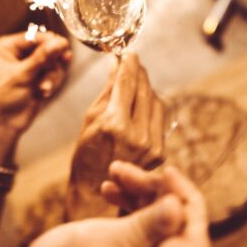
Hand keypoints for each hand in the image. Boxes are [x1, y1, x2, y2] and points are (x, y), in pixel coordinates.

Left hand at [0, 32, 70, 135]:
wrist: (3, 125)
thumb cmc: (2, 99)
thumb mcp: (21, 76)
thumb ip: (42, 58)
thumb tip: (59, 42)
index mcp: (8, 47)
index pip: (34, 37)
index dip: (49, 42)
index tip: (63, 46)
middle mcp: (19, 53)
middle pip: (47, 48)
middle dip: (51, 63)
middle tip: (62, 64)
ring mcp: (30, 66)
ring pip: (54, 62)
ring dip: (51, 76)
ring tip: (43, 89)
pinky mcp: (39, 78)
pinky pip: (55, 74)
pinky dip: (52, 83)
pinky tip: (43, 93)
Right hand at [0, 162, 209, 246]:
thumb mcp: (88, 245)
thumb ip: (139, 228)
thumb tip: (180, 206)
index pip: (193, 243)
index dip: (187, 200)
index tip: (167, 170)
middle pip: (179, 234)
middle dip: (157, 194)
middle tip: (123, 168)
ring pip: (164, 234)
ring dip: (144, 200)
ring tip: (113, 174)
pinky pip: (149, 243)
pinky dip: (135, 216)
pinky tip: (112, 193)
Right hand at [66, 54, 165, 219]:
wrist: (96, 196)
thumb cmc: (85, 158)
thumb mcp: (89, 121)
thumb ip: (106, 91)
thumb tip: (116, 65)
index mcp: (114, 123)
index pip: (127, 81)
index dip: (129, 61)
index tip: (129, 51)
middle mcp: (137, 133)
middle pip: (145, 88)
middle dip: (139, 72)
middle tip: (132, 62)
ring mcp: (152, 144)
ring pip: (156, 101)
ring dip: (147, 88)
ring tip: (136, 82)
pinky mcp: (160, 151)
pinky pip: (160, 118)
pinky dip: (151, 106)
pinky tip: (142, 104)